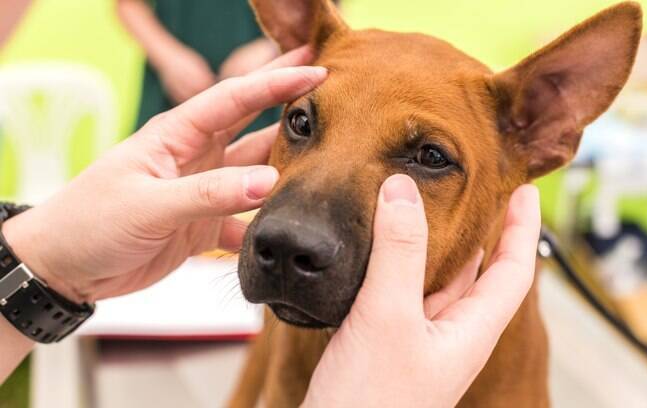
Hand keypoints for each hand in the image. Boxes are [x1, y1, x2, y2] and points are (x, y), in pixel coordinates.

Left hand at [2, 46, 324, 303]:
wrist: (65, 267)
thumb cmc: (90, 222)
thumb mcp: (149, 204)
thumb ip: (209, 193)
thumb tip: (268, 182)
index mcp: (177, 135)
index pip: (234, 98)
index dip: (275, 81)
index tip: (316, 67)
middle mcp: (196, 157)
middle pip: (252, 126)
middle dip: (289, 108)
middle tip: (333, 95)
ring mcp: (202, 191)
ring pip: (255, 173)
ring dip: (287, 168)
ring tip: (328, 162)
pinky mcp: (203, 225)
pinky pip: (246, 220)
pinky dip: (267, 224)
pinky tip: (291, 228)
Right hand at [303, 176, 540, 406]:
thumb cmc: (370, 400)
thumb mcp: (387, 316)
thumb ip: (396, 252)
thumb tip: (402, 189)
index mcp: (469, 332)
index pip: (514, 271)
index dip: (522, 228)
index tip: (524, 190)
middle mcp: (449, 335)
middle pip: (478, 275)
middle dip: (481, 232)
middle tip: (473, 192)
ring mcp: (417, 341)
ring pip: (438, 282)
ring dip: (436, 246)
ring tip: (428, 210)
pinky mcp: (386, 343)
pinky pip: (402, 293)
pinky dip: (399, 264)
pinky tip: (381, 250)